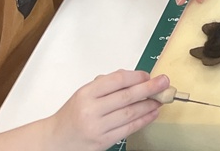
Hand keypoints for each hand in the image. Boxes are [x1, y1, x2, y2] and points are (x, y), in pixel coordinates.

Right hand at [43, 70, 169, 150]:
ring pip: (130, 113)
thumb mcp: (84, 94)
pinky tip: (152, 113)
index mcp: (86, 93)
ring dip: (150, 105)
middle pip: (127, 96)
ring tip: (161, 99)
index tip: (148, 75)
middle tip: (164, 82)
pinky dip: (143, 120)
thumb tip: (136, 78)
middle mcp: (91, 110)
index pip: (117, 80)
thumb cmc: (72, 115)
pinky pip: (128, 129)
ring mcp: (97, 127)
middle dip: (149, 88)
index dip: (136, 76)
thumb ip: (107, 85)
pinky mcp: (102, 142)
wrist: (55, 140)